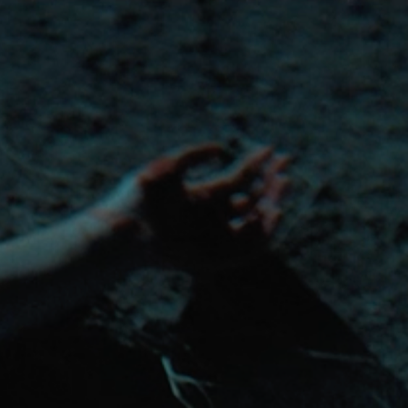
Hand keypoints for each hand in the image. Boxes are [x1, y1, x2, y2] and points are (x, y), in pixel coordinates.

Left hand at [88, 143, 293, 273]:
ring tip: (283, 184)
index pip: (241, 179)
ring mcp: (214, 238)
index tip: (274, 150)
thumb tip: (222, 148)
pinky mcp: (212, 259)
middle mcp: (212, 217)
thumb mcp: (167, 168)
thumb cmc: (138, 198)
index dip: (258, 165)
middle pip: (253, 200)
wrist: (121, 230)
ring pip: (254, 224)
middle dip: (271, 184)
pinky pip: (246, 249)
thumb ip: (193, 155)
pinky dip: (262, 234)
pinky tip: (272, 213)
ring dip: (272, 205)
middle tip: (286, 167)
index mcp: (204, 196)